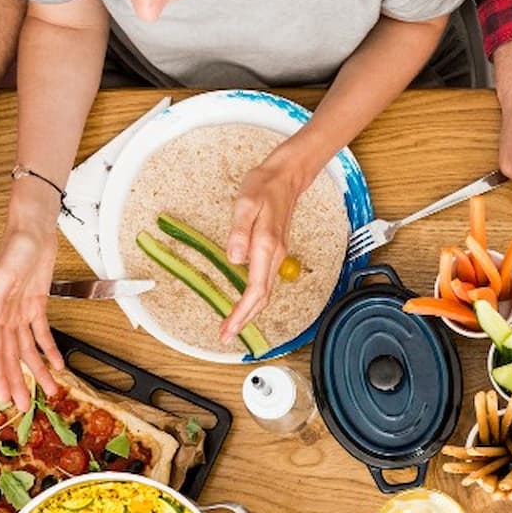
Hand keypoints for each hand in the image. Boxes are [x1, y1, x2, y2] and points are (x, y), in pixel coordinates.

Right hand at [0, 207, 64, 411]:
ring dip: (37, 370)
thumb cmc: (16, 245)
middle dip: (17, 381)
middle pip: (10, 356)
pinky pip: (42, 333)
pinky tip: (58, 365)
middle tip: (24, 405)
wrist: (34, 226)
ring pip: (27, 349)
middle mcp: (5, 314)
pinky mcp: (36, 303)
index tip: (4, 397)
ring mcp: (20, 310)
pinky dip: (49, 350)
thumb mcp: (3, 274)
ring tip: (48, 391)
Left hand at [219, 152, 306, 346]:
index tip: (229, 328)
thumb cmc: (264, 187)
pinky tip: (243, 302)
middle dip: (244, 320)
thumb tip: (235, 258)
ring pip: (264, 292)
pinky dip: (253, 298)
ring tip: (231, 324)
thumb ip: (239, 231)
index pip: (255, 289)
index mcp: (266, 246)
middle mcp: (274, 255)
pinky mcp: (273, 252)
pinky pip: (264, 282)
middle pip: (262, 298)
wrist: (286, 177)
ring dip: (248, 311)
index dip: (242, 313)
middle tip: (226, 335)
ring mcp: (276, 255)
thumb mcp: (246, 203)